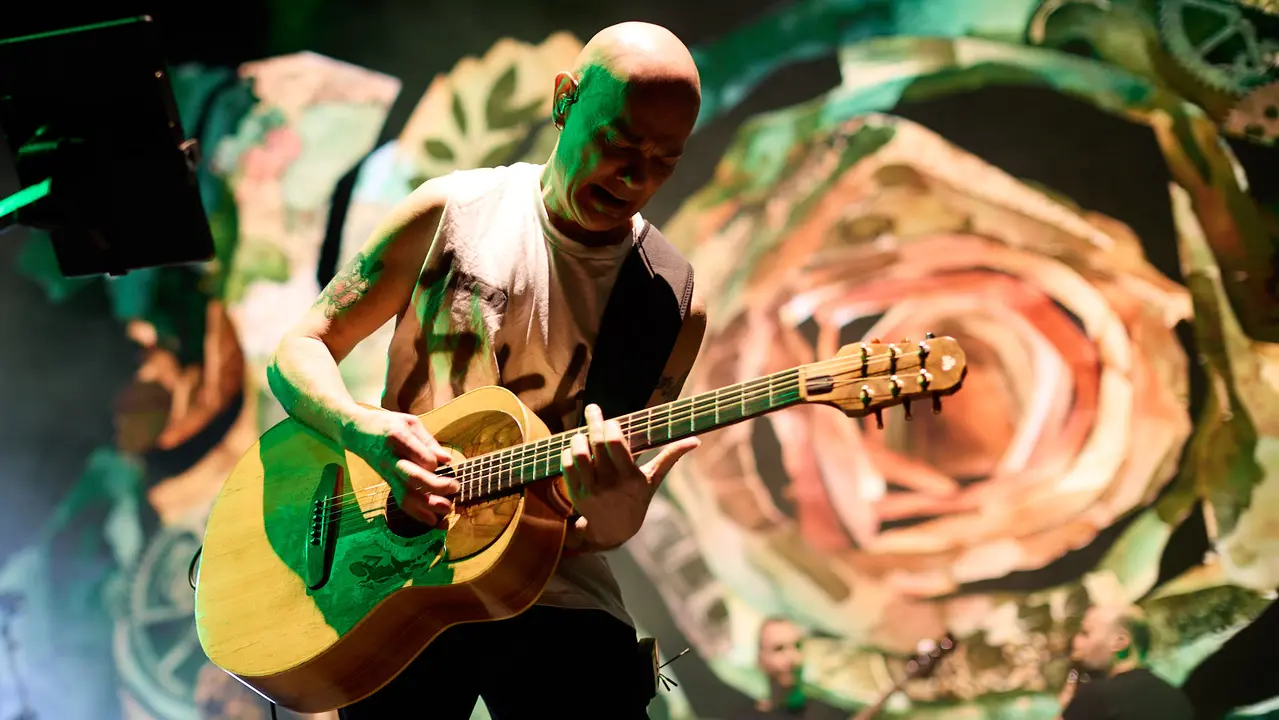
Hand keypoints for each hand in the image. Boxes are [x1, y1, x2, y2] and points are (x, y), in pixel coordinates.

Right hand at [342, 408, 456, 524]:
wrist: (356, 431)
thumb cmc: (387, 424)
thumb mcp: (409, 422)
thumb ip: (429, 441)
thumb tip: (447, 459)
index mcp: (397, 437)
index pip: (417, 454)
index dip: (433, 462)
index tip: (445, 462)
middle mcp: (391, 458)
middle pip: (412, 478)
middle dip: (436, 486)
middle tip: (455, 487)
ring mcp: (387, 472)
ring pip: (405, 494)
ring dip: (427, 505)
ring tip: (447, 509)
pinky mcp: (387, 482)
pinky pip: (400, 500)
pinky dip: (417, 513)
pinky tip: (432, 520)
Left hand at [561, 404, 699, 549]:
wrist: (614, 530)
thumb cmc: (637, 499)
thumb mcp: (653, 480)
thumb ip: (670, 457)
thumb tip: (695, 441)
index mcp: (631, 477)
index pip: (615, 442)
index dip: (611, 426)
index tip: (612, 420)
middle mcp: (610, 483)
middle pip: (596, 443)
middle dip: (593, 421)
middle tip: (592, 408)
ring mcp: (591, 489)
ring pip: (578, 454)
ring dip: (578, 438)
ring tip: (583, 432)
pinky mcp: (577, 494)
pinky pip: (567, 466)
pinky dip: (568, 453)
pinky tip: (575, 449)